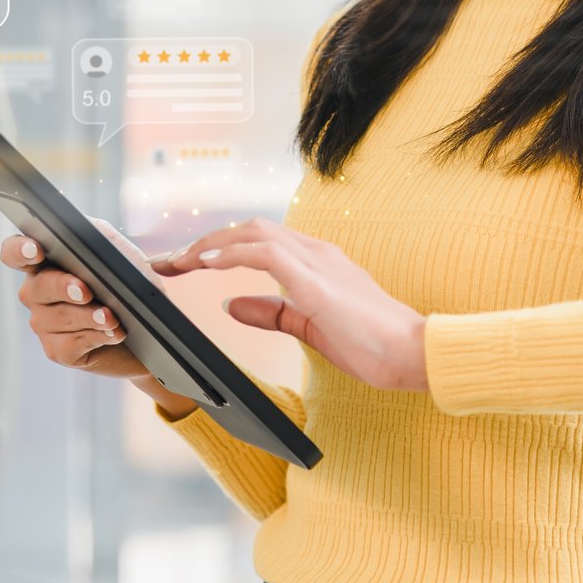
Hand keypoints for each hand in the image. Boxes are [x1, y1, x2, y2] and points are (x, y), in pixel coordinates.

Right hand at [0, 217, 162, 384]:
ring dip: (89, 316)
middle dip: (63, 287)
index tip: (36, 251)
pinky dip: (96, 337)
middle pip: (38, 286)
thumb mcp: (117, 252)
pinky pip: (70, 343)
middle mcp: (37, 292)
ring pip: (58, 317)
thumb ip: (99, 237)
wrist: (147, 327)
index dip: (19, 250)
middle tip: (85, 291)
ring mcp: (43, 323)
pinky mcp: (57, 350)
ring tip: (112, 317)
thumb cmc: (128, 284)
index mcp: (44, 262)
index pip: (14, 252)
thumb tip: (90, 238)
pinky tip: (114, 333)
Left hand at [147, 215, 427, 393]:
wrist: (415, 353)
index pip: (256, 240)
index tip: (182, 263)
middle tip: (167, 262)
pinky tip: (208, 264)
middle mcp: (314, 251)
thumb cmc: (372, 343)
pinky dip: (232, 253)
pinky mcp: (317, 280)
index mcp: (314, 261)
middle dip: (203, 241)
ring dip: (209, 244)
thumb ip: (271, 312)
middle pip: (247, 229)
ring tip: (178, 261)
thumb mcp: (308, 326)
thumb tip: (232, 303)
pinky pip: (266, 253)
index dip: (217, 247)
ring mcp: (317, 261)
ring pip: (252, 232)